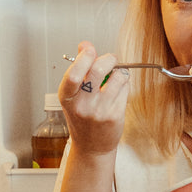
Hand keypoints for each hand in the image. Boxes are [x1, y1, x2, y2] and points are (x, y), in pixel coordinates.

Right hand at [58, 41, 129, 156]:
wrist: (91, 147)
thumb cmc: (82, 119)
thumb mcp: (74, 95)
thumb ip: (79, 69)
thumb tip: (84, 45)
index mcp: (67, 97)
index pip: (74, 73)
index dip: (84, 56)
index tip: (89, 49)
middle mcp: (82, 105)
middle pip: (97, 70)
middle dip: (107, 58)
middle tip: (110, 59)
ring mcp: (99, 111)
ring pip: (116, 77)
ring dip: (119, 72)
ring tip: (115, 78)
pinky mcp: (114, 115)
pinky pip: (124, 89)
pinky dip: (124, 84)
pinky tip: (118, 91)